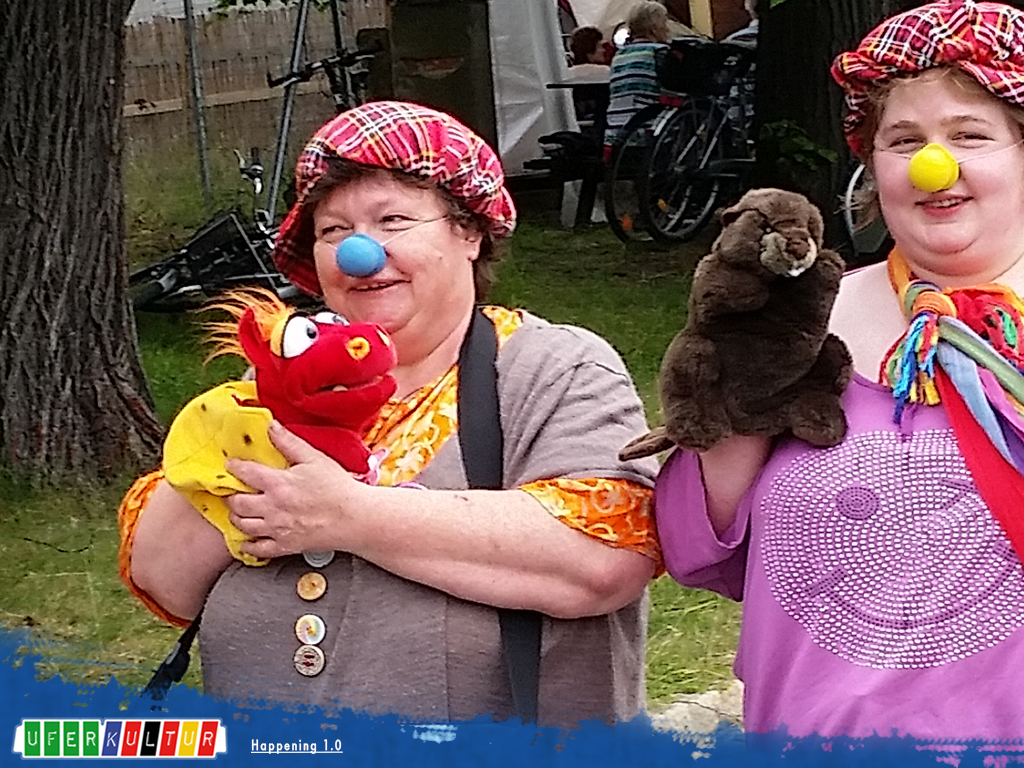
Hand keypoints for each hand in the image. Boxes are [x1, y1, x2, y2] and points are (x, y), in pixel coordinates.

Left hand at [225, 421, 367, 559]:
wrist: (355, 518)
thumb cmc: (338, 488)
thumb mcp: (314, 459)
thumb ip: (289, 442)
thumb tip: (271, 427)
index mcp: (278, 483)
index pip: (245, 472)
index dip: (234, 467)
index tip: (230, 465)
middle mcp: (272, 507)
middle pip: (237, 503)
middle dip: (231, 496)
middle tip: (232, 492)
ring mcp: (277, 529)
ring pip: (242, 526)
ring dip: (236, 518)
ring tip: (238, 512)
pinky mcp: (285, 546)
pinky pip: (258, 550)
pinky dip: (248, 546)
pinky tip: (247, 541)